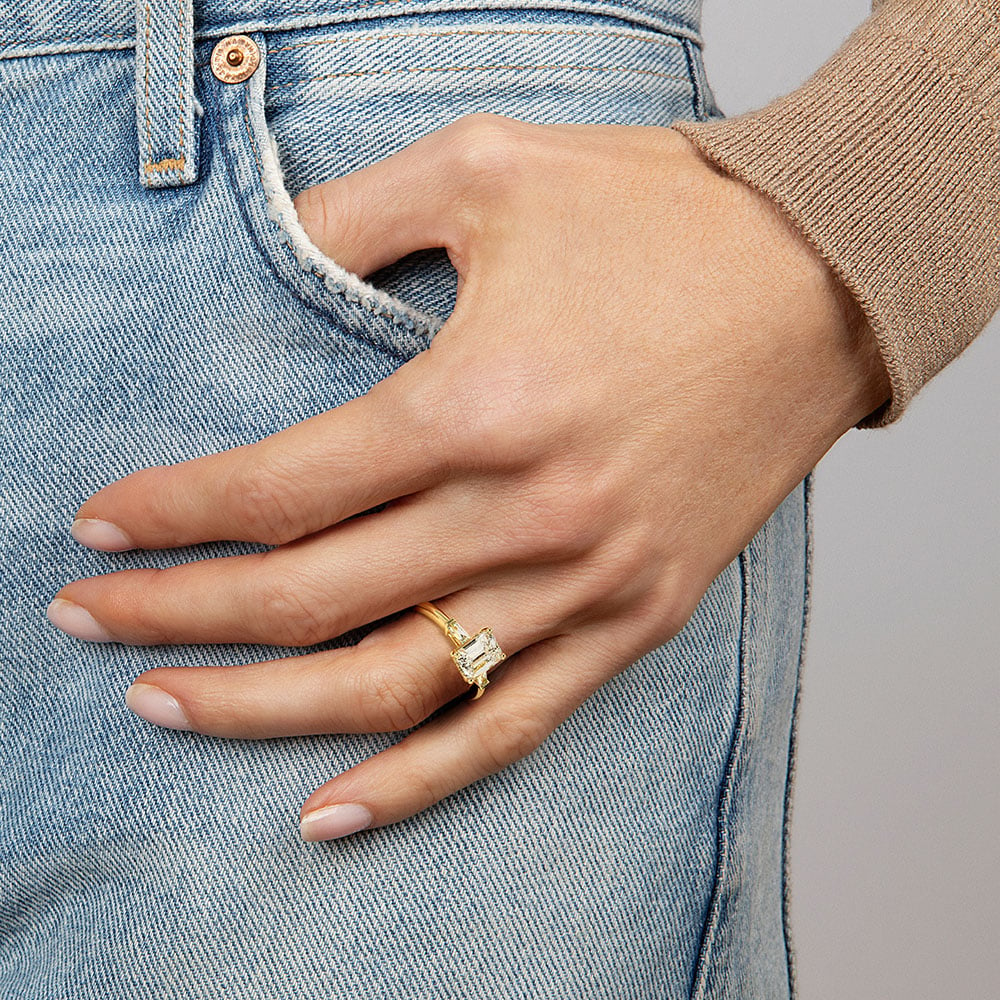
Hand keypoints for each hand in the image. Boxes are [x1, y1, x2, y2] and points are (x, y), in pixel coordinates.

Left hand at [48, 116, 888, 840]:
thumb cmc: (667, 217)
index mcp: (480, 401)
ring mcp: (587, 583)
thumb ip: (354, 215)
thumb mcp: (491, 166)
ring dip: (260, 712)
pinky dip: (414, 784)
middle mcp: (528, 512)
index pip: (281, 491)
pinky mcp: (638, 617)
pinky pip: (510, 730)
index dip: (172, 515)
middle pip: (310, 599)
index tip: (100, 527)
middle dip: (178, 617)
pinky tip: (329, 811)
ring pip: (391, 687)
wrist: (822, 278)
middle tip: (90, 618)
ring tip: (165, 707)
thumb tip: (264, 247)